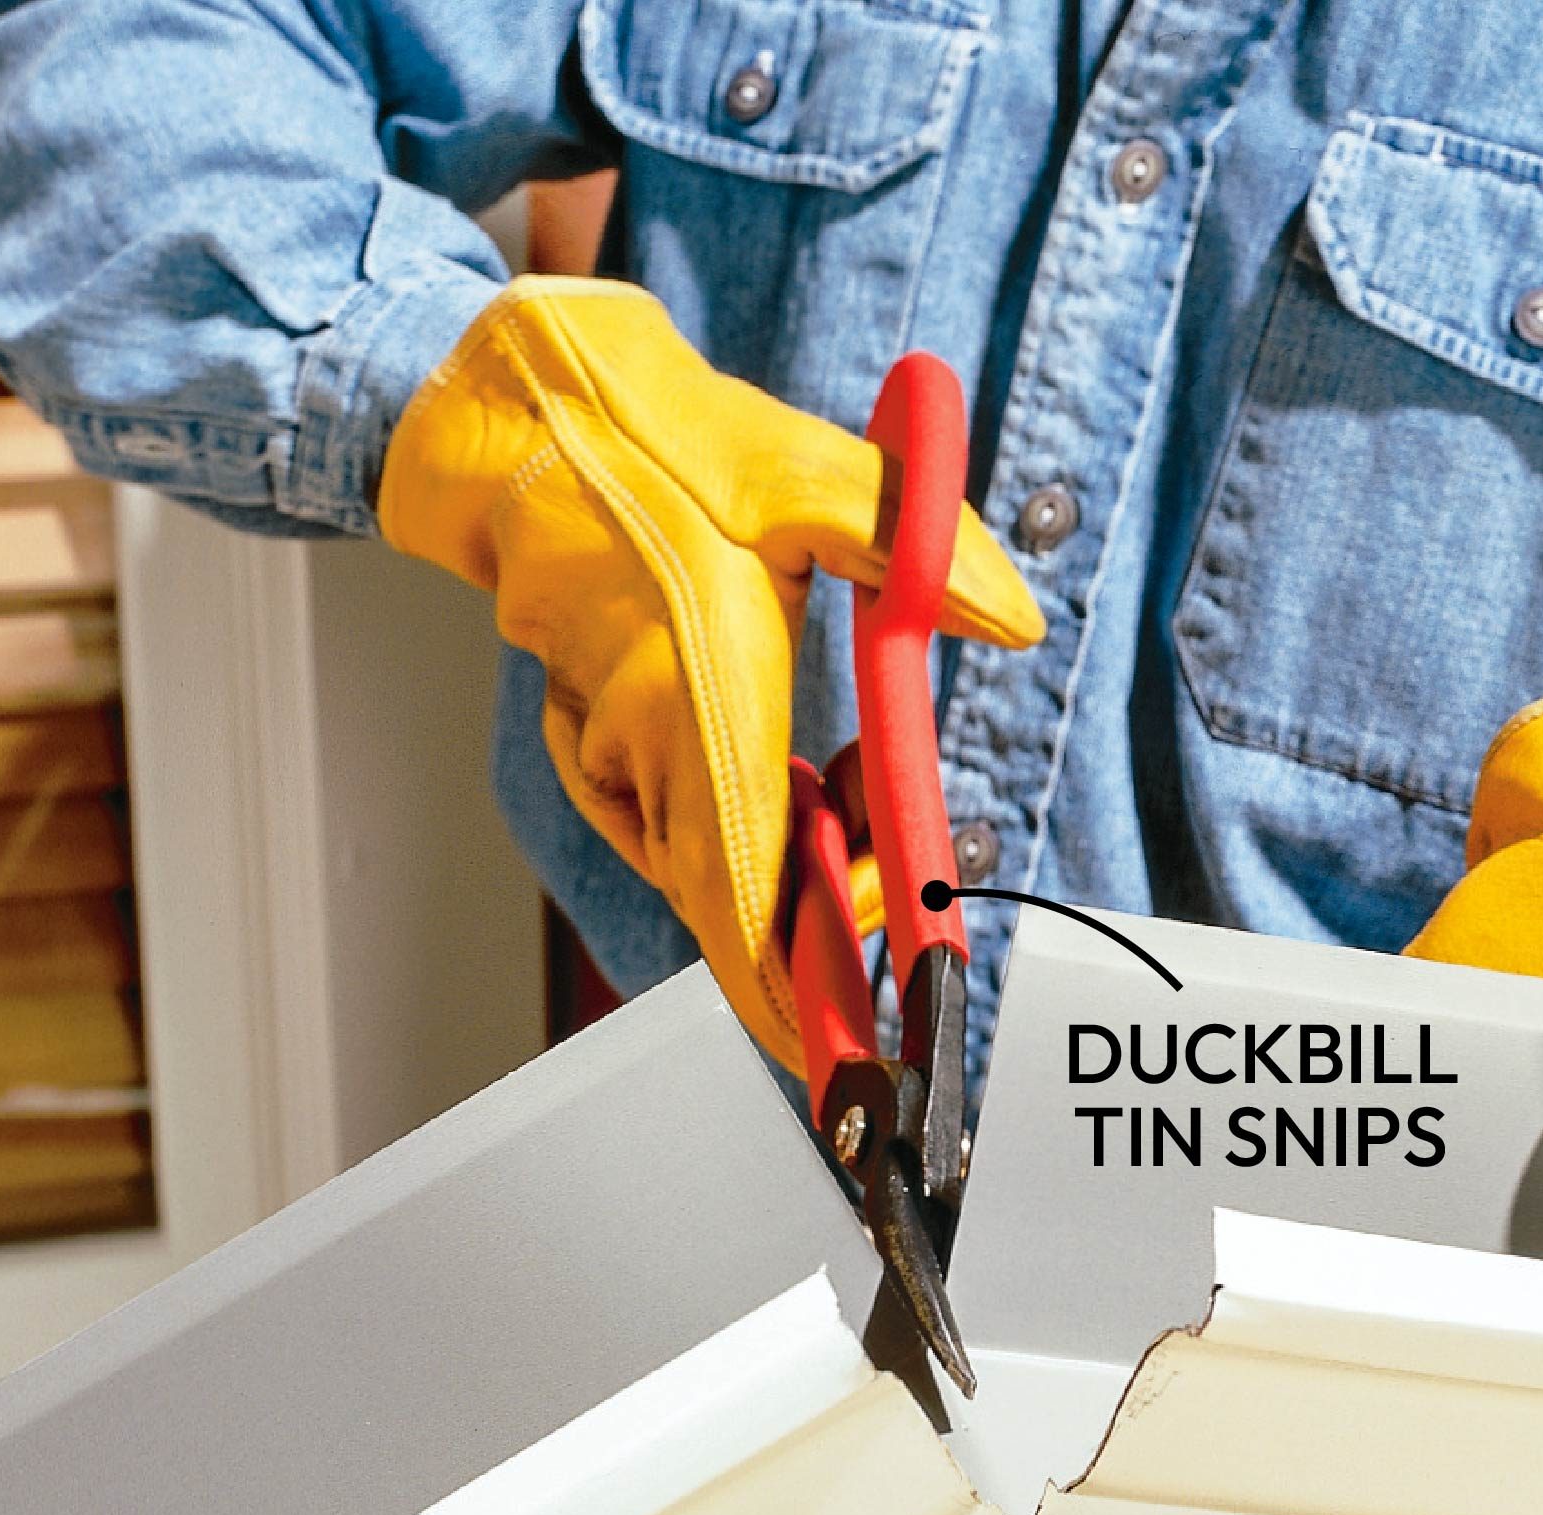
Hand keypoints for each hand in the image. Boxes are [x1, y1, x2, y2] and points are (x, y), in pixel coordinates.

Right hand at [377, 277, 1043, 1067]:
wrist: (528, 421)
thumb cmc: (658, 450)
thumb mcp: (812, 479)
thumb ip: (920, 551)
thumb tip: (1014, 616)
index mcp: (700, 698)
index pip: (741, 902)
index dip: (790, 1000)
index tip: (838, 1064)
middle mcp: (651, 748)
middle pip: (742, 908)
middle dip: (825, 918)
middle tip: (884, 872)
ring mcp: (619, 758)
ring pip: (720, 869)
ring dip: (797, 859)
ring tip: (846, 787)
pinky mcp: (610, 754)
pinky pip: (689, 830)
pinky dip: (753, 826)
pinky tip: (793, 767)